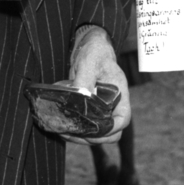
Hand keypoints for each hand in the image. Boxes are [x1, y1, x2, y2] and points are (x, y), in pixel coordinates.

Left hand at [69, 25, 129, 144]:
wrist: (90, 46)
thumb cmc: (95, 52)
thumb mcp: (89, 63)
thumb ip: (84, 81)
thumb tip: (77, 100)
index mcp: (120, 95)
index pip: (122, 119)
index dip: (111, 129)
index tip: (93, 130)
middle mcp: (113, 105)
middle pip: (111, 133)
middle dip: (93, 138)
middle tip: (72, 134)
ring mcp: (102, 109)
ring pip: (98, 133)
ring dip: (82, 137)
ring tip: (63, 132)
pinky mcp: (91, 110)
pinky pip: (87, 126)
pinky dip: (75, 130)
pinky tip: (61, 126)